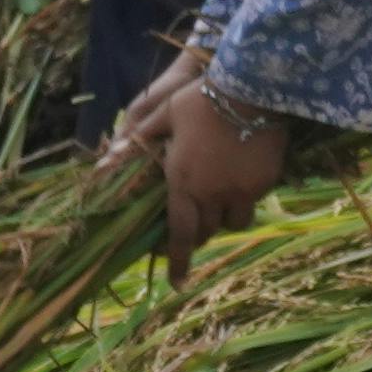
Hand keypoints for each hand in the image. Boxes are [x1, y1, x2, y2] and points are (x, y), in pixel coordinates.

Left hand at [108, 70, 291, 262]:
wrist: (252, 88)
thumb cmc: (201, 100)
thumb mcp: (163, 115)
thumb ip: (139, 141)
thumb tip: (106, 161)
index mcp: (183, 182)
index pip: (179, 233)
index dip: (177, 261)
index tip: (176, 283)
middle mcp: (212, 194)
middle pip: (206, 232)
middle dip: (197, 234)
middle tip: (193, 227)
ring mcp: (242, 190)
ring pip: (233, 222)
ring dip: (223, 219)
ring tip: (219, 201)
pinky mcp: (265, 182)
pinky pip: (253, 201)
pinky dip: (245, 198)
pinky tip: (241, 178)